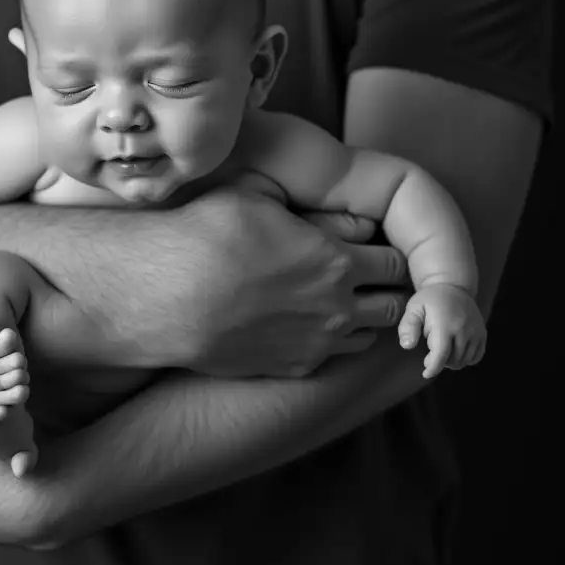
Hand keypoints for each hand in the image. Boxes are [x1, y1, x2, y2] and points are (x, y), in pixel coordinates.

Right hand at [178, 188, 408, 378]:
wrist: (167, 294)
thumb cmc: (208, 234)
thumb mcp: (260, 196)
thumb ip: (313, 207)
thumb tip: (347, 216)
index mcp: (336, 261)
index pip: (397, 261)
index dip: (395, 251)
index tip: (382, 246)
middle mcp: (337, 308)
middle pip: (395, 305)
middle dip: (392, 289)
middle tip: (374, 275)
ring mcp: (316, 344)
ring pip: (368, 336)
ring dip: (365, 317)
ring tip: (343, 299)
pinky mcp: (292, 368)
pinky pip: (332, 357)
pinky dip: (331, 341)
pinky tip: (308, 323)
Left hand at [398, 283, 486, 378]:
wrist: (453, 286)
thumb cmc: (429, 300)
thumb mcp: (414, 308)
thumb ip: (408, 327)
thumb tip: (407, 346)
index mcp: (445, 324)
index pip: (441, 354)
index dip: (433, 367)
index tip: (425, 373)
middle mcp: (464, 329)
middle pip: (452, 360)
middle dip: (439, 361)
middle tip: (431, 348)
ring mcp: (476, 332)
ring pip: (464, 360)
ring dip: (451, 361)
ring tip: (442, 346)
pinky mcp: (483, 334)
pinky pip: (476, 357)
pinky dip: (465, 359)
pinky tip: (455, 350)